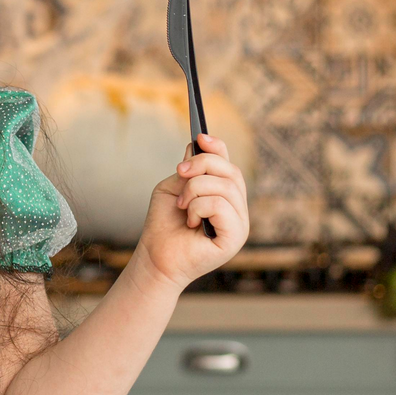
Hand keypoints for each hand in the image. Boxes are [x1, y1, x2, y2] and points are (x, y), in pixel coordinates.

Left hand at [131, 133, 248, 292]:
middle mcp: (237, 210)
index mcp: (225, 197)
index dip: (217, 148)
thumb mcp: (173, 189)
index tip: (199, 136)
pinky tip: (191, 221)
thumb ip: (189, 169)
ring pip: (225, 186)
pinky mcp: (235, 237)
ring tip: (182, 205)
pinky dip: (199, 207)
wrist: (155, 258)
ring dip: (195, 190)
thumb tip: (200, 142)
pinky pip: (221, 205)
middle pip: (231, 171)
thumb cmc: (163, 226)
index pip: (230, 166)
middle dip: (201, 165)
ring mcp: (240, 224)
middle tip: (179, 173)